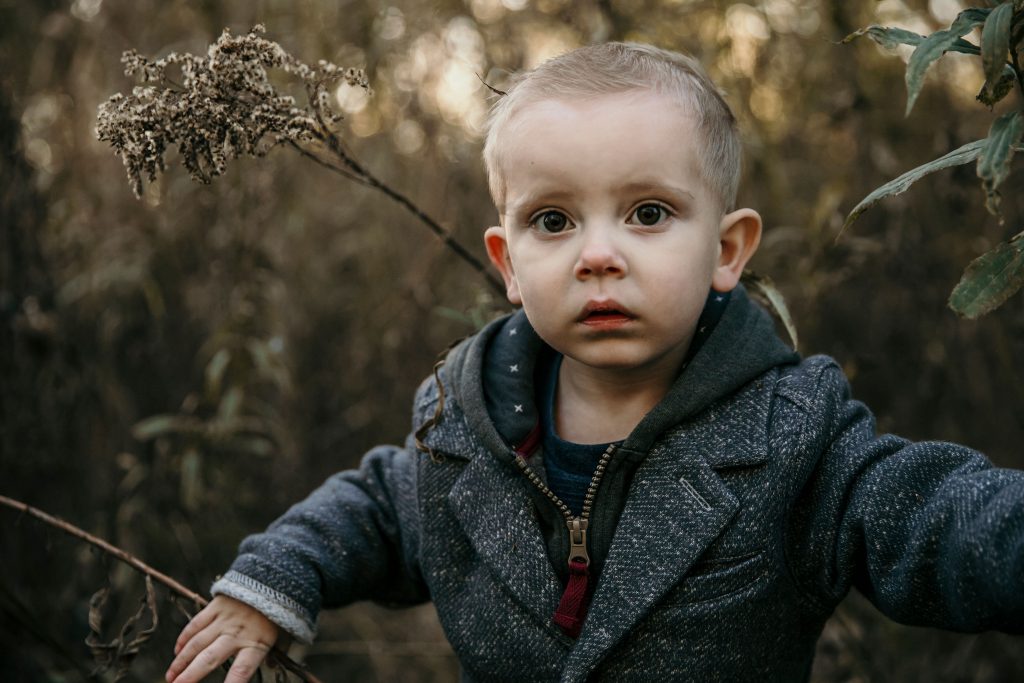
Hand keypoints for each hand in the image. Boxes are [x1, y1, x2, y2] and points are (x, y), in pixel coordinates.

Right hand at [165, 594, 279, 682]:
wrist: (273, 580)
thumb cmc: (275, 614)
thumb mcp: (279, 637)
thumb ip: (268, 656)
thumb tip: (264, 670)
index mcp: (257, 643)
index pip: (242, 670)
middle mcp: (238, 633)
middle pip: (211, 658)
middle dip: (191, 675)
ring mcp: (225, 619)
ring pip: (198, 643)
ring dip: (181, 661)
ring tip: (171, 676)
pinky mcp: (216, 606)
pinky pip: (196, 624)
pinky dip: (184, 638)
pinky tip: (177, 651)